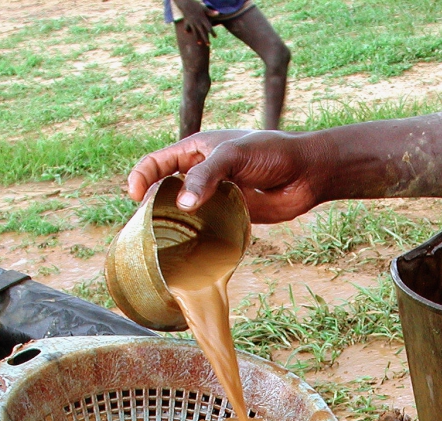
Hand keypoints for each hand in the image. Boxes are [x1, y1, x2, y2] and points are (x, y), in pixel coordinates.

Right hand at [127, 130, 332, 223]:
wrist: (306, 172)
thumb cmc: (270, 152)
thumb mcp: (233, 155)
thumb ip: (206, 176)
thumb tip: (182, 205)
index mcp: (195, 150)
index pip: (157, 163)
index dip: (141, 177)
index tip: (134, 196)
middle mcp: (201, 174)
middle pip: (165, 190)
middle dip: (152, 206)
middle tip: (147, 226)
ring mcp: (215, 196)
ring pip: (185, 212)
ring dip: (174, 225)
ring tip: (162, 241)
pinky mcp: (230, 216)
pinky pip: (207, 227)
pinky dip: (197, 237)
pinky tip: (190, 248)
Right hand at [173, 0, 213, 44]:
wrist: (185, 3)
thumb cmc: (196, 5)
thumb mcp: (204, 8)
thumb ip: (210, 12)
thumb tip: (218, 13)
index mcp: (203, 19)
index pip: (209, 28)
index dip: (212, 33)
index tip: (215, 37)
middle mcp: (198, 22)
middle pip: (203, 32)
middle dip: (206, 39)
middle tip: (208, 44)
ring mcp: (192, 23)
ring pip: (195, 32)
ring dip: (197, 38)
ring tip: (199, 43)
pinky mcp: (187, 22)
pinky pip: (187, 27)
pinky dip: (187, 30)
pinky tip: (186, 33)